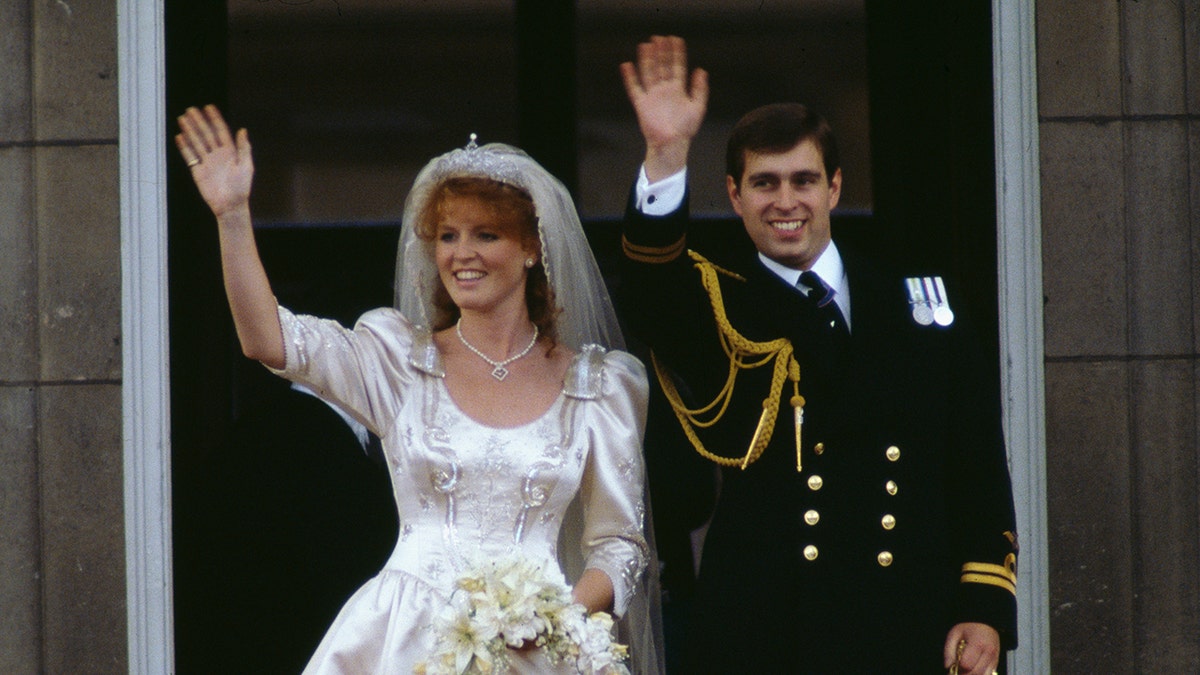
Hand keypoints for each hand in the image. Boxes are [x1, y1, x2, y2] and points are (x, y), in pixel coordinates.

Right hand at [175, 105, 253, 218]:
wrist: (230, 206)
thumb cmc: (241, 188)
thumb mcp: (246, 166)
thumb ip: (244, 148)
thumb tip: (243, 130)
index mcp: (230, 152)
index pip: (221, 131)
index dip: (215, 119)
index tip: (209, 107)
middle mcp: (217, 154)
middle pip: (206, 134)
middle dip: (199, 121)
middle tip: (191, 109)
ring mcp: (207, 162)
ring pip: (197, 142)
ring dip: (190, 130)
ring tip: (183, 118)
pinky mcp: (198, 171)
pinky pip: (190, 156)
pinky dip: (184, 147)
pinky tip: (180, 136)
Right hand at [619, 35, 707, 181]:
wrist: (671, 144)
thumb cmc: (685, 129)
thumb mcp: (698, 107)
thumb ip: (700, 89)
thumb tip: (701, 70)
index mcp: (678, 90)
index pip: (677, 67)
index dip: (676, 53)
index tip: (676, 40)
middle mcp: (664, 90)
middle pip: (661, 66)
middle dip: (661, 52)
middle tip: (659, 38)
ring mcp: (652, 96)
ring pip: (648, 73)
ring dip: (647, 59)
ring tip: (646, 45)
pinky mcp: (642, 104)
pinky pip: (634, 88)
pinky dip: (630, 77)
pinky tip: (627, 65)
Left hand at [944, 622, 999, 674]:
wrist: (985, 624)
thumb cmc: (968, 628)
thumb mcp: (954, 634)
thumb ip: (949, 651)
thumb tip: (947, 667)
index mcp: (977, 644)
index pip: (966, 664)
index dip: (958, 668)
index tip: (954, 666)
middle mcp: (989, 653)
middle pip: (976, 673)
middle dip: (965, 674)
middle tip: (958, 670)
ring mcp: (994, 659)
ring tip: (965, 670)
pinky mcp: (996, 663)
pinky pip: (988, 674)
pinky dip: (980, 674)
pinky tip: (973, 669)